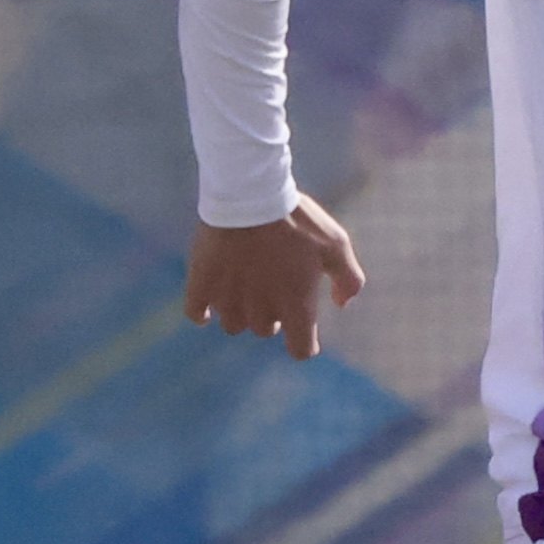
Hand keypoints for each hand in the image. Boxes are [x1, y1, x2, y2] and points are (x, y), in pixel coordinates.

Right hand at [182, 197, 366, 361]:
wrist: (250, 193)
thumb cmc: (297, 219)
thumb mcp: (336, 243)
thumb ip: (348, 278)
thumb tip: (341, 304)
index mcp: (296, 307)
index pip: (301, 350)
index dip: (302, 341)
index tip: (301, 328)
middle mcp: (262, 313)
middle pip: (266, 330)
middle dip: (271, 314)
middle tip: (271, 283)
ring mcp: (228, 302)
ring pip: (234, 324)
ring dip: (240, 311)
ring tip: (243, 284)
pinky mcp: (201, 287)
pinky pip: (196, 313)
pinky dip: (202, 311)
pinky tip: (209, 299)